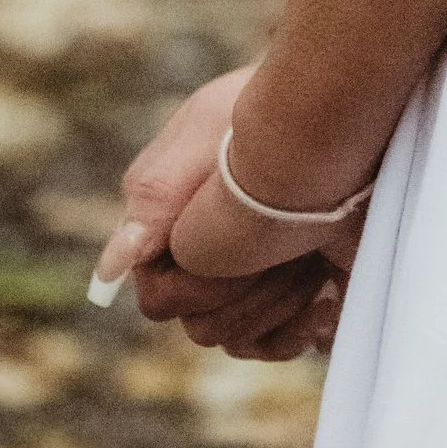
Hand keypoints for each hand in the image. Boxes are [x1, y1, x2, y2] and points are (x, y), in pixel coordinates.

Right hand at [91, 66, 364, 357]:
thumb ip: (155, 196)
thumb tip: (113, 267)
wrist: (333, 103)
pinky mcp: (287, 294)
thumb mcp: (205, 131)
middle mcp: (204, 264)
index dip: (200, 285)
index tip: (241, 253)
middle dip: (249, 296)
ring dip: (278, 309)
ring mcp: (246, 282)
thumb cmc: (262, 106)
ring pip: (237, 340)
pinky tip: (326, 302)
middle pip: (203, 326)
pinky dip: (297, 333)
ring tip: (313, 264)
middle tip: (293, 254)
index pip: (163, 297)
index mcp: (172, 231)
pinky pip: (274, 344)